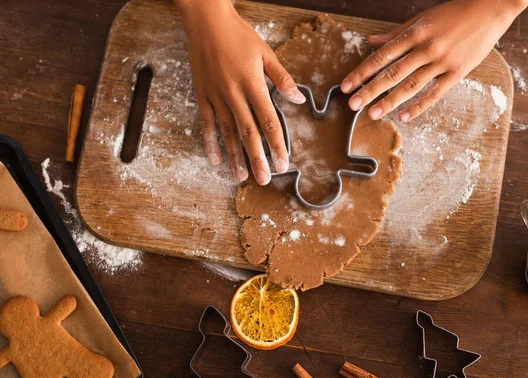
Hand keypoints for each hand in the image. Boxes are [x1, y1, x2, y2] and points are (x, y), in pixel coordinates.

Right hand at [176, 0, 305, 184]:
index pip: (269, 121)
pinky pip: (206, 123)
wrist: (207, 21)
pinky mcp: (202, 95)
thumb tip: (299, 99)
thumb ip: (282, 79)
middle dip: (257, 158)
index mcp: (253, 84)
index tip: (283, 163)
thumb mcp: (266, 53)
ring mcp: (216, 96)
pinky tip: (214, 159)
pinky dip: (210, 141)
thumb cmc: (240, 35)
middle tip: (264, 179)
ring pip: (227, 132)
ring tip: (241, 176)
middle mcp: (234, 94)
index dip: (276, 144)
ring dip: (234, 155)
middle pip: (248, 132)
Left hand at [340, 0, 527, 121]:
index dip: (361, 72)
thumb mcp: (422, 18)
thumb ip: (395, 33)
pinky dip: (420, 106)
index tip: (345, 86)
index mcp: (414, 33)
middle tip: (352, 105)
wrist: (490, 7)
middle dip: (369, 90)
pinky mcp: (458, 72)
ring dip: (390, 101)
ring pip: (410, 85)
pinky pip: (435, 92)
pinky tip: (405, 116)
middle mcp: (425, 48)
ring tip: (373, 114)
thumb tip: (371, 42)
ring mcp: (441, 61)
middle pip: (392, 73)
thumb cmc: (454, 12)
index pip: (381, 56)